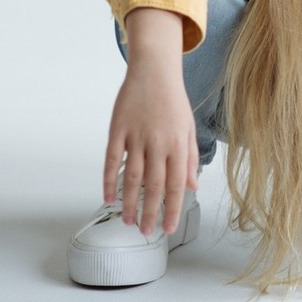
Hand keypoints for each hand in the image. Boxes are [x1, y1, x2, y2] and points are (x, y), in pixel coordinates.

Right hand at [104, 12, 197, 235]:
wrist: (154, 70)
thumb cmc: (172, 99)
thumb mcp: (188, 128)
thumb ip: (190, 158)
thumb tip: (192, 186)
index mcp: (177, 144)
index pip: (176, 185)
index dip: (172, 210)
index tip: (168, 228)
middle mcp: (157, 143)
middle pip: (152, 187)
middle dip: (149, 213)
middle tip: (145, 231)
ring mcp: (136, 136)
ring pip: (131, 178)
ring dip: (128, 203)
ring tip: (127, 219)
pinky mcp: (118, 129)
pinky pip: (111, 160)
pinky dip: (108, 181)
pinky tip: (108, 197)